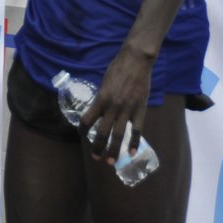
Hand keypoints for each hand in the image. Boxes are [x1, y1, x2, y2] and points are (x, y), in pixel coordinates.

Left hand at [84, 43, 153, 164]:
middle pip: (102, 132)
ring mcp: (127, 109)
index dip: (83, 130)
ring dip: (114, 150)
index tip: (82, 136)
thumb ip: (102, 98)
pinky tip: (132, 153)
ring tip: (111, 161)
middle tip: (95, 158)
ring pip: (119, 135)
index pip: (87, 120)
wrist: (136, 60)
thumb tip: (98, 110)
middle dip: (98, 147)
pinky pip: (137, 130)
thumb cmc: (118, 69)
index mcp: (100, 99)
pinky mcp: (140, 109)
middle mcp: (112, 106)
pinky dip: (134, 143)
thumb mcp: (104, 83)